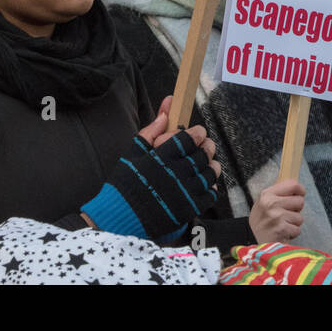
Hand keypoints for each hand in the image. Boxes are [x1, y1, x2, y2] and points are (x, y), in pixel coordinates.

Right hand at [83, 127, 220, 241]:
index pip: (190, 138)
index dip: (197, 132)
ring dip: (211, 165)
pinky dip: (211, 187)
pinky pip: (210, 194)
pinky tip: (204, 183)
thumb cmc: (124, 185)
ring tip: (207, 163)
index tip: (198, 132)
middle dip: (206, 147)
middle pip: (203, 154)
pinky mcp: (189, 209)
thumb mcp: (132, 154)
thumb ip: (150, 131)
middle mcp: (176, 173)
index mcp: (161, 158)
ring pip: (210, 173)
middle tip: (205, 145)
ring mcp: (184, 192)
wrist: (120, 219)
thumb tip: (166, 110)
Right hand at [248, 179, 304, 243]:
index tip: (300, 195)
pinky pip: (297, 229)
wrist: (250, 241)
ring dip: (294, 224)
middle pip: (300, 201)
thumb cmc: (260, 222)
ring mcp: (276, 216)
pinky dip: (292, 233)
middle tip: (286, 216)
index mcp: (267, 194)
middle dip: (296, 210)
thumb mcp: (263, 203)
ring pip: (300, 217)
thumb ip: (277, 195)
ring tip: (283, 226)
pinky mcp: (281, 229)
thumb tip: (296, 188)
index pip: (292, 184)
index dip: (300, 190)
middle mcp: (271, 203)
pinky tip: (282, 233)